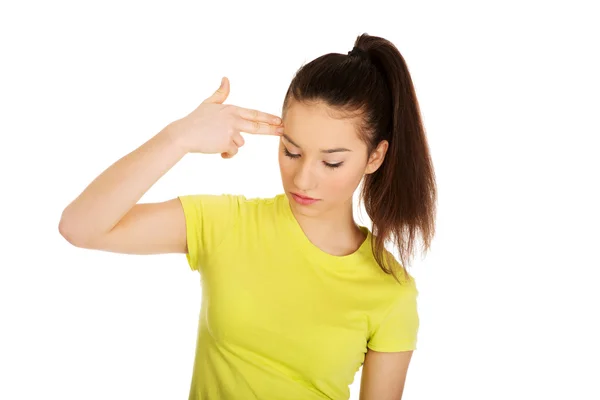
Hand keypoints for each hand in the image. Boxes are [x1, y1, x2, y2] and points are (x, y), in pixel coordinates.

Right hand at [168, 77, 283, 157]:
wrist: (184, 134)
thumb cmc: (195, 120)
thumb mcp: (209, 103)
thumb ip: (220, 93)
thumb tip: (226, 79)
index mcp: (232, 110)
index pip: (254, 114)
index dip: (268, 117)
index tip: (280, 120)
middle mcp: (234, 119)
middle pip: (257, 126)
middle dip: (271, 129)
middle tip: (283, 131)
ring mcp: (231, 131)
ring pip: (240, 143)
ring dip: (230, 145)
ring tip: (215, 141)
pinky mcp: (227, 143)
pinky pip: (232, 152)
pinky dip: (225, 154)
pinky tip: (215, 150)